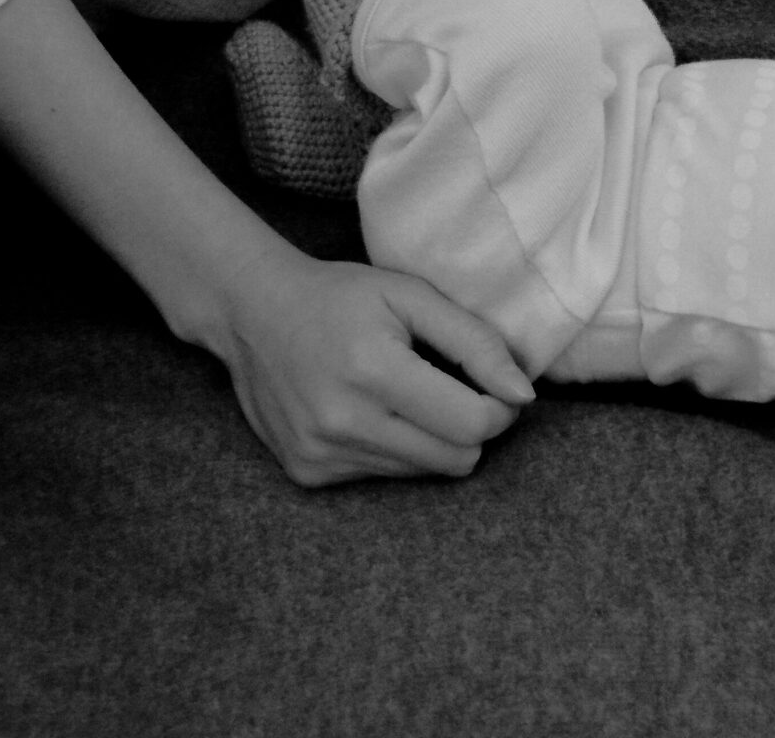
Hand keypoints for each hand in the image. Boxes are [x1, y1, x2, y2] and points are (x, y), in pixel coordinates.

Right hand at [210, 241, 535, 485]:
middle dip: (472, 427)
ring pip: (424, 472)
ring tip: (404, 394)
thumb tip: (522, 394)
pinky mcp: (307, 473)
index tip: (494, 384)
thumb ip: (475, 343)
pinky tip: (367, 410)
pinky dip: (392, 448)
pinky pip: (384, 477)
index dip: (499, 407)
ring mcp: (320, 454)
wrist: (252, 313)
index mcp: (373, 370)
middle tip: (456, 389)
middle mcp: (342, 422)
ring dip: (431, 438)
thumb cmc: (341, 297)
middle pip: (456, 459)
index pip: (472, 424)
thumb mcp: (413, 296)